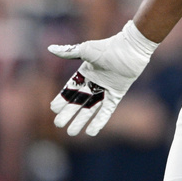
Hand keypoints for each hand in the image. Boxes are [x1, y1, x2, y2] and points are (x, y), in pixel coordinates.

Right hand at [48, 20, 157, 136]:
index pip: (71, 88)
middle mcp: (94, 83)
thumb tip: (50, 48)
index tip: (54, 108)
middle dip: (69, 113)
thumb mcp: (86, 50)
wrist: (131, 49)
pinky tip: (91, 132)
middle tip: (58, 124)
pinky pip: (107, 110)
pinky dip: (99, 121)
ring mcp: (106, 90)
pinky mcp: (117, 94)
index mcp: (85, 72)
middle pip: (79, 101)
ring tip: (71, 132)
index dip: (63, 98)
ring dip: (81, 120)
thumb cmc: (109, 47)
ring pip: (91, 108)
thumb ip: (68, 52)